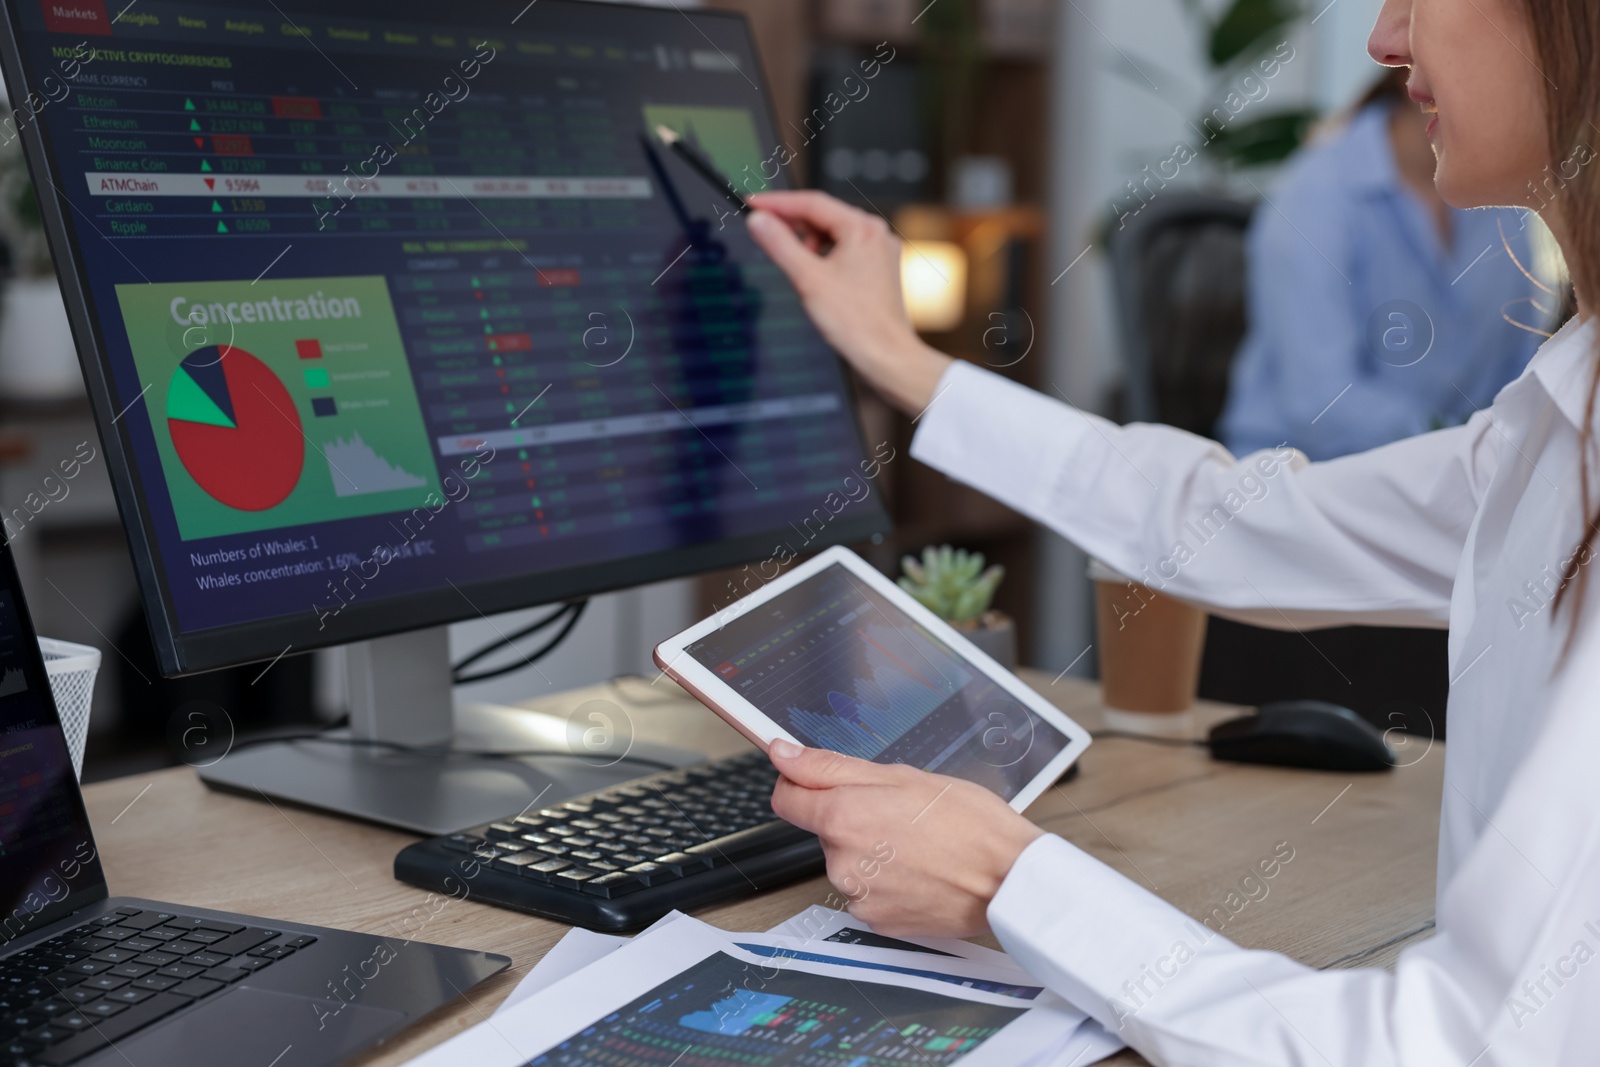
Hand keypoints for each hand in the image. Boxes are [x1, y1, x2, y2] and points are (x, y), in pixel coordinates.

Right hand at [746, 191, 951, 415]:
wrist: (885, 355)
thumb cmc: (855, 322)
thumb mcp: (807, 278)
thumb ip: (779, 244)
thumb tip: (758, 220)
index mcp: (862, 228)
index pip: (811, 202)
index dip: (777, 202)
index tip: (752, 203)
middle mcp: (876, 233)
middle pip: (824, 216)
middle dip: (793, 224)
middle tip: (764, 231)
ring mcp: (880, 250)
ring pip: (834, 234)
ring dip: (809, 243)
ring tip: (798, 268)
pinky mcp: (879, 268)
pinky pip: (845, 250)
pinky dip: (825, 256)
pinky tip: (815, 276)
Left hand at [769, 738, 1043, 937]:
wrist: (1009, 880)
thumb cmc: (969, 824)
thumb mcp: (902, 775)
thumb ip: (830, 766)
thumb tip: (783, 754)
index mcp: (842, 818)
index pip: (785, 799)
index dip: (800, 783)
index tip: (816, 780)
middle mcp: (841, 862)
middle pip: (825, 830)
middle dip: (853, 817)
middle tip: (901, 813)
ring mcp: (859, 896)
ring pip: (849, 862)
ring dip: (872, 851)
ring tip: (918, 844)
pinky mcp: (877, 921)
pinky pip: (869, 892)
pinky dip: (887, 881)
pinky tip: (920, 870)